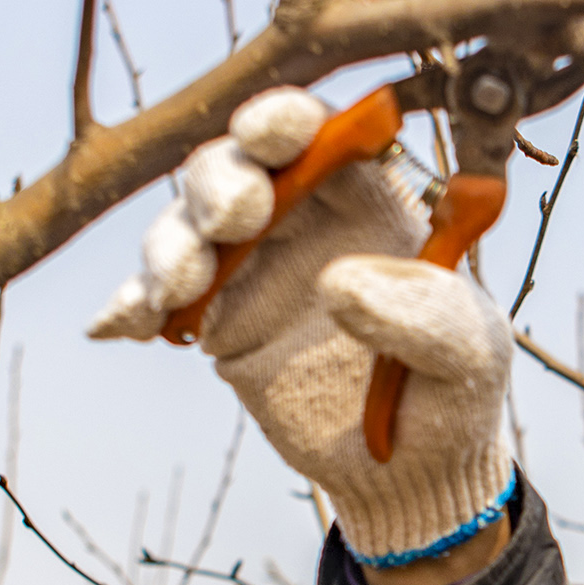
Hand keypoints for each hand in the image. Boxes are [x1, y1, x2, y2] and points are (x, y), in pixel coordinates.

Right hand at [90, 89, 516, 569]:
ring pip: (185, 227)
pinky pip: (159, 302)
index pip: (316, 132)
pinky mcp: (216, 321)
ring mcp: (249, 267)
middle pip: (234, 166)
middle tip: (237, 217)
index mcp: (366, 196)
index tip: (271, 134)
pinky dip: (131, 305)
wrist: (414, 465)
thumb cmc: (455, 384)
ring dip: (171, 245)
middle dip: (221, 181)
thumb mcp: (465, 350)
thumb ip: (418, 313)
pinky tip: (118, 324)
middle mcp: (299, 216)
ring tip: (178, 287)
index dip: (284, 119)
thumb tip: (336, 282)